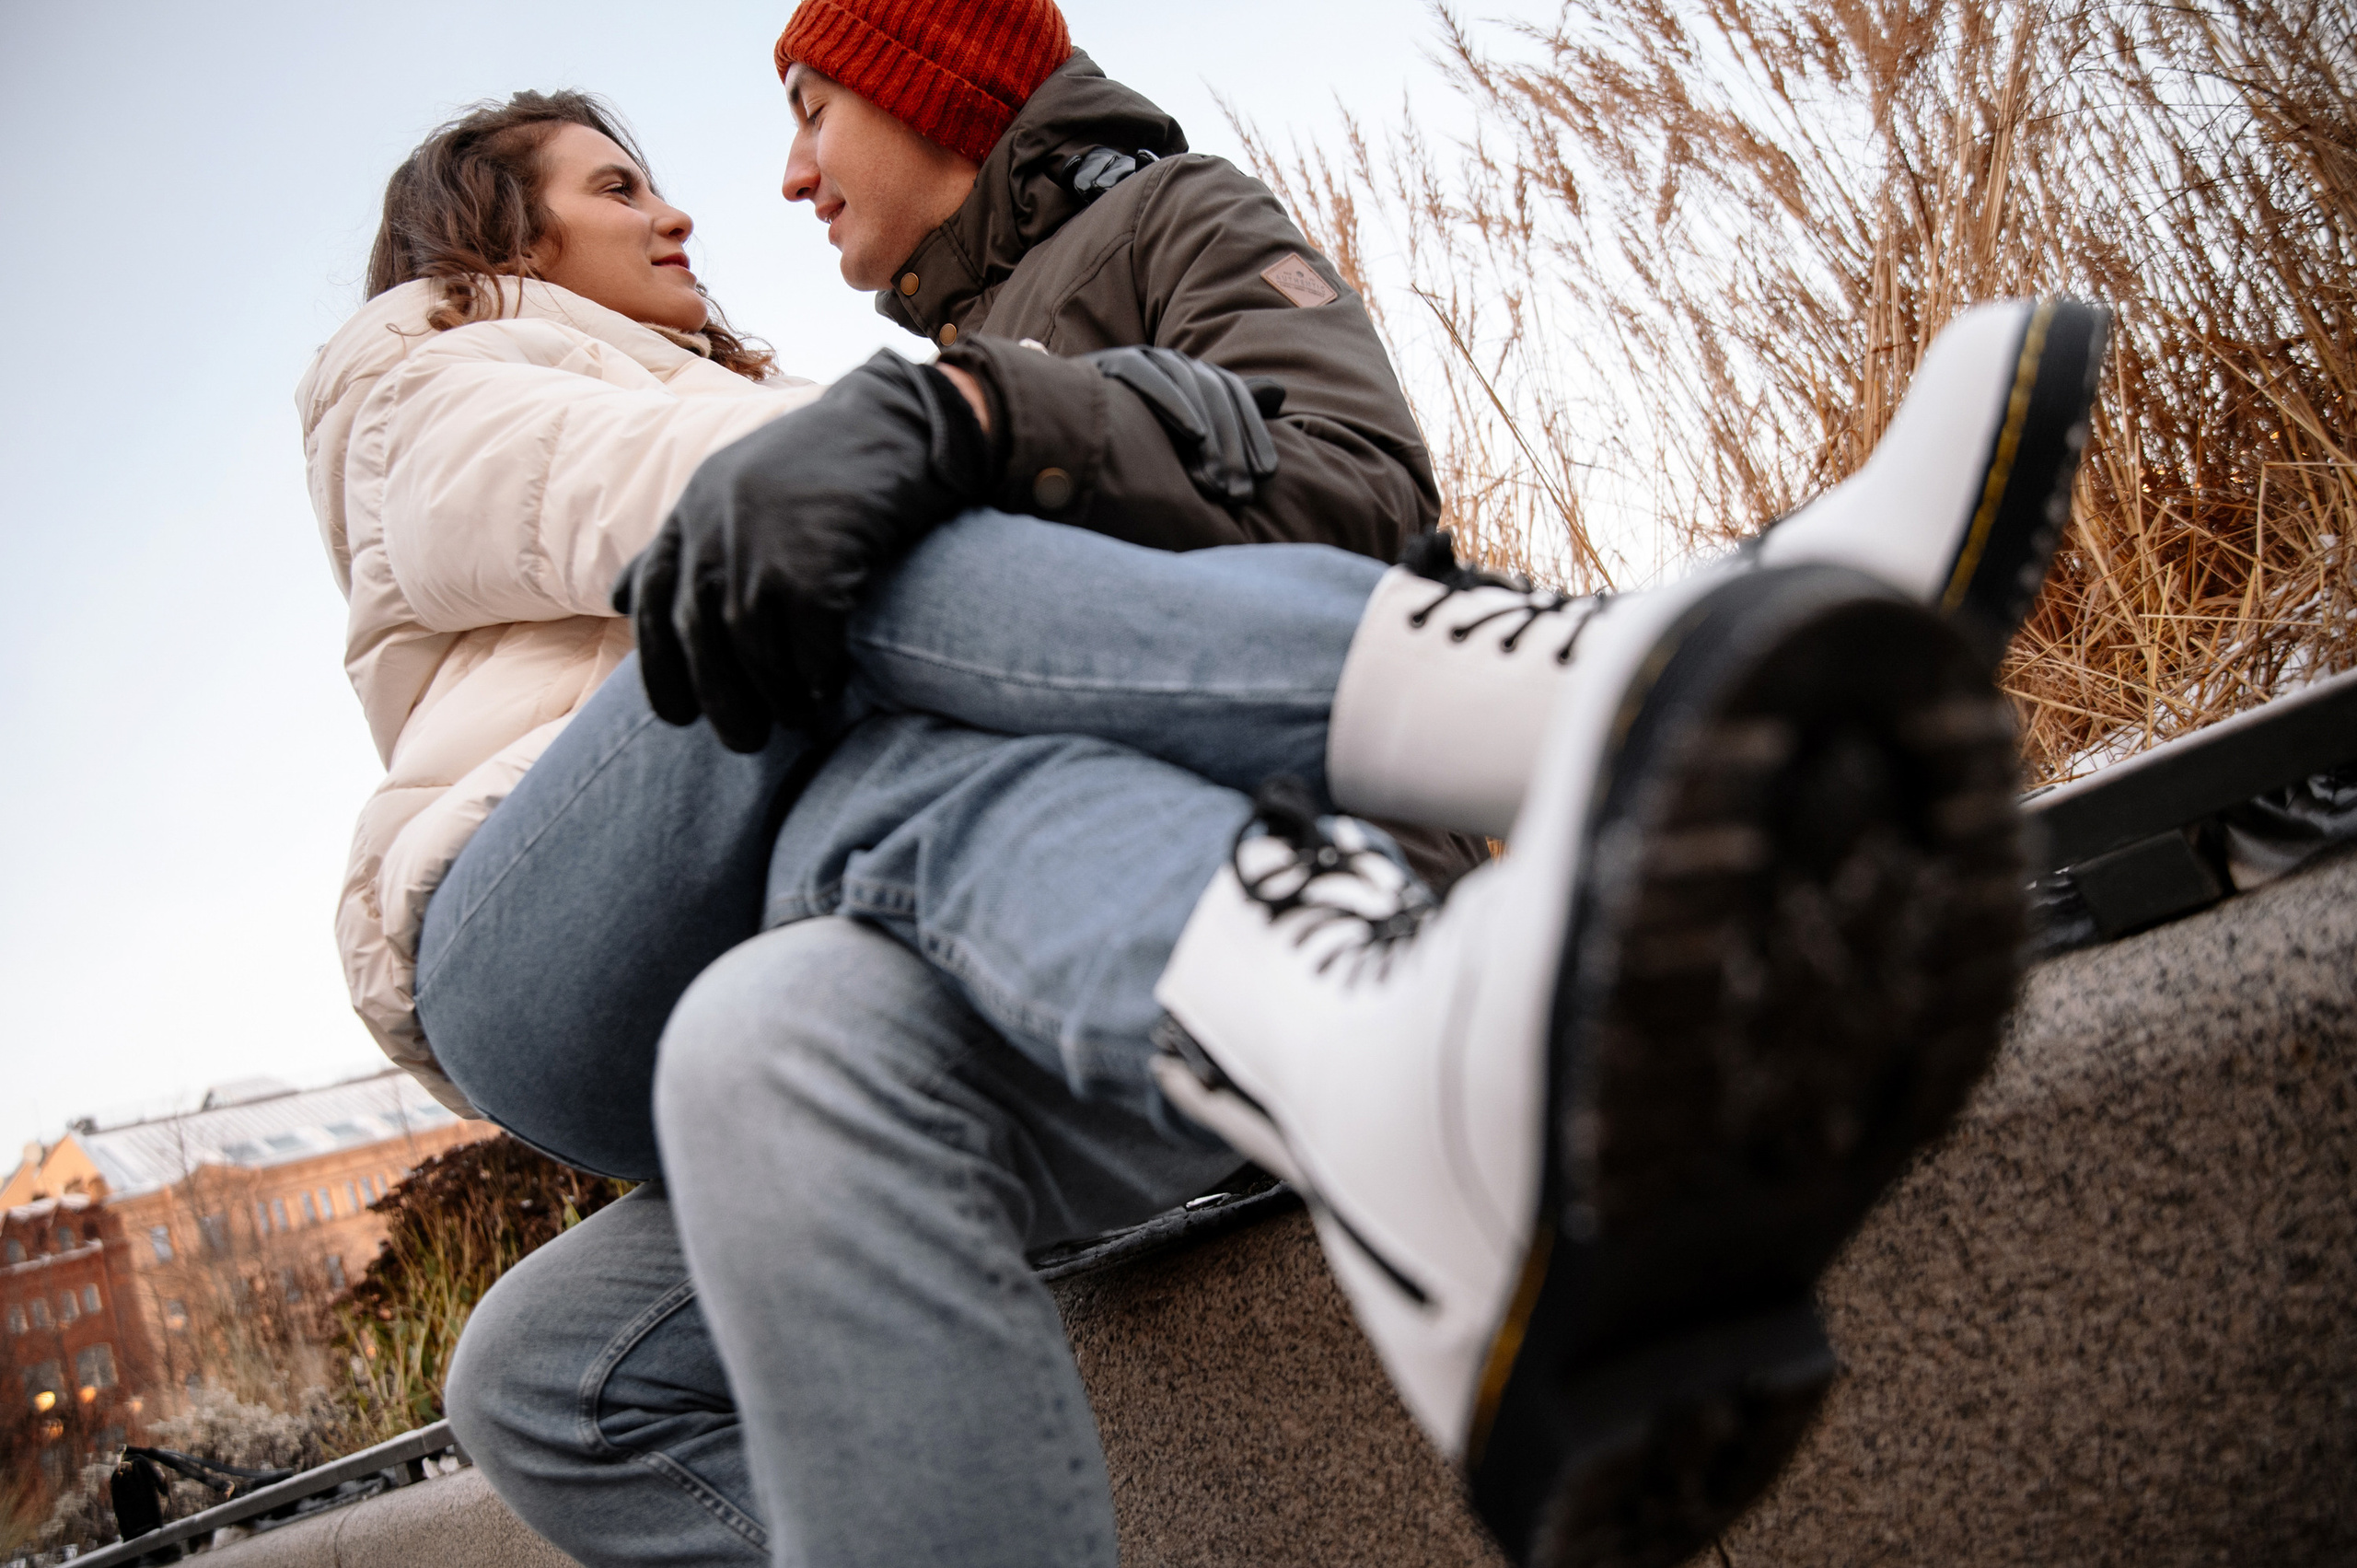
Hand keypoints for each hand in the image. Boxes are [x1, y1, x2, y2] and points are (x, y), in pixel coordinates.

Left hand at [612, 351, 991, 751]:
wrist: (907, 420)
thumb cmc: (830, 463)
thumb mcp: (737, 487)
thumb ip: (683, 540)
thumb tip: (622, 597)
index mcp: (692, 508)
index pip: (650, 600)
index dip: (658, 667)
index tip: (676, 715)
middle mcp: (717, 523)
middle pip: (698, 634)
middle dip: (717, 697)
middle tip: (744, 740)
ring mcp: (764, 540)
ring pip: (751, 646)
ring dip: (775, 695)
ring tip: (797, 721)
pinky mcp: (817, 557)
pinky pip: (809, 640)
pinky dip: (817, 675)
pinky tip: (830, 693)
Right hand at [1083, 345, 1281, 508]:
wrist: (1057, 432)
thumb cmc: (1126, 439)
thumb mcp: (1181, 435)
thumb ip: (1228, 414)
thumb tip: (1280, 394)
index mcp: (1187, 375)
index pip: (1232, 394)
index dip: (1253, 433)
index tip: (1265, 475)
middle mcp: (1166, 360)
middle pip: (1213, 391)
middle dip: (1232, 445)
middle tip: (1238, 491)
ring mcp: (1137, 356)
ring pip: (1186, 383)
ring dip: (1209, 430)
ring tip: (1219, 475)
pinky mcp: (1110, 363)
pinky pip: (1146, 375)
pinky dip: (1172, 401)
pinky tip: (1192, 432)